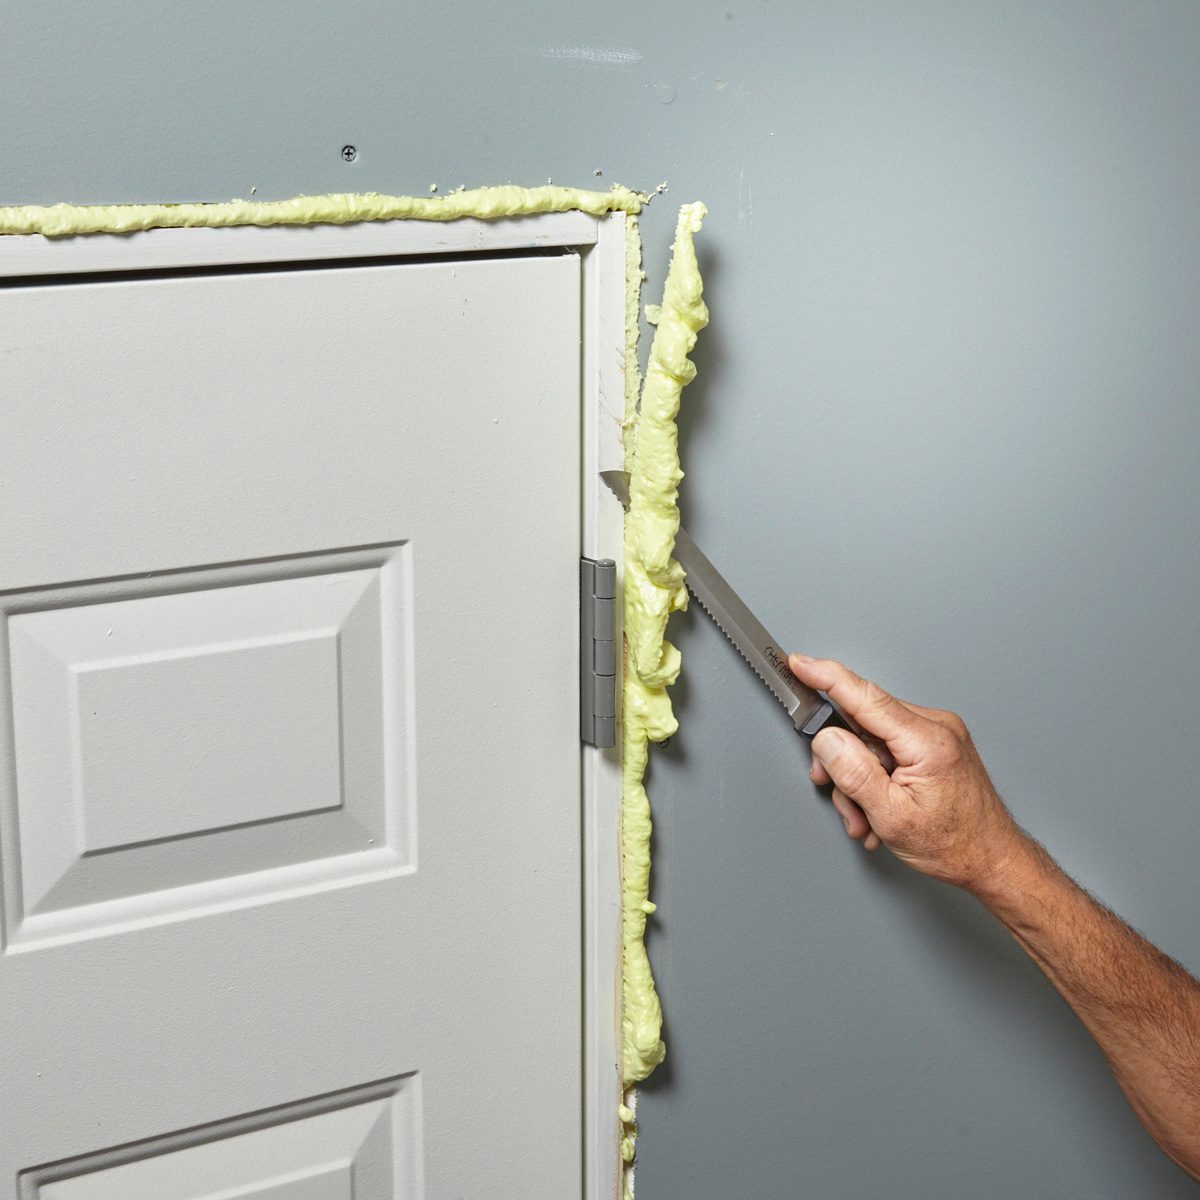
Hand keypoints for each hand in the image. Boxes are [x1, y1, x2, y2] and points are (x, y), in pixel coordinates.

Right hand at [788, 654, 1024, 891]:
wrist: (992, 859)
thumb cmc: (954, 844)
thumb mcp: (891, 817)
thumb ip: (854, 773)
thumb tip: (826, 739)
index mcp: (927, 741)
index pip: (865, 698)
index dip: (827, 678)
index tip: (800, 664)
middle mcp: (936, 727)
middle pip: (862, 724)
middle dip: (843, 763)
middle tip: (841, 797)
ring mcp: (938, 733)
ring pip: (871, 740)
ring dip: (860, 779)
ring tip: (868, 817)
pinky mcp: (935, 743)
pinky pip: (888, 748)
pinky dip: (876, 776)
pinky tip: (880, 806)